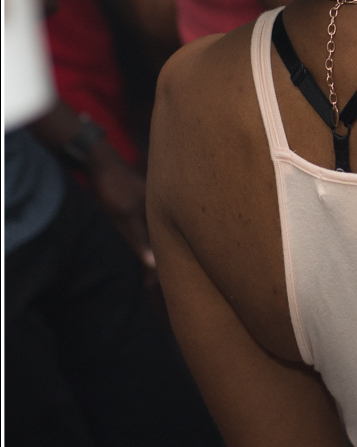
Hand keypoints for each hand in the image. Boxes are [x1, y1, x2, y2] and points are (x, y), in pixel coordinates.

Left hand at [86, 141, 156, 274]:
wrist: (98, 160)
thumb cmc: (114, 186)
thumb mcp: (125, 214)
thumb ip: (139, 238)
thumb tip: (152, 264)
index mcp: (161, 209)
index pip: (167, 243)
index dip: (162, 265)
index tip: (154, 286)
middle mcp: (159, 207)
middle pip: (164, 240)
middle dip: (160, 262)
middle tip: (151, 286)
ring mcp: (150, 205)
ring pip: (155, 235)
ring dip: (153, 253)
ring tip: (149, 274)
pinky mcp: (139, 204)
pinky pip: (147, 228)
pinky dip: (146, 241)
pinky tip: (143, 249)